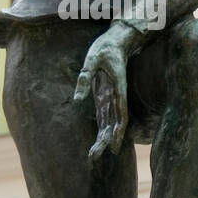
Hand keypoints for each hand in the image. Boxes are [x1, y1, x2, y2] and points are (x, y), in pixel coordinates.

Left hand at [73, 27, 130, 163]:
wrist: (118, 40)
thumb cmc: (106, 47)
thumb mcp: (92, 59)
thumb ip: (84, 78)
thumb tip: (77, 99)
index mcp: (117, 90)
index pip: (120, 116)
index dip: (117, 133)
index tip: (113, 148)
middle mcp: (116, 97)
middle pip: (114, 124)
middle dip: (105, 142)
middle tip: (93, 158)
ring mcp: (111, 97)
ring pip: (110, 123)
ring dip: (103, 139)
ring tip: (93, 156)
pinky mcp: (106, 95)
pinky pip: (105, 116)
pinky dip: (102, 130)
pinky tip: (98, 141)